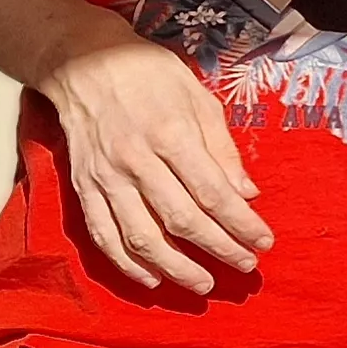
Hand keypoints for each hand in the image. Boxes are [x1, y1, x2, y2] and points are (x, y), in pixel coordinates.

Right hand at [37, 31, 271, 293]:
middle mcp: (136, 161)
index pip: (213, 193)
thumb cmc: (149, 74)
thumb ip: (222, 148)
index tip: (263, 241)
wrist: (83, 63)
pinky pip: (104, 235)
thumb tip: (246, 194)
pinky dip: (127, 263)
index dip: (241, 223)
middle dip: (218, 249)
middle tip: (244, 267)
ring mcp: (106, 178)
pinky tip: (152, 278)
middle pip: (182, 220)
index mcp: (171, 135)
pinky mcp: (83, 188)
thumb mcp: (198, 97)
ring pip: (141, 237)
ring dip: (175, 268)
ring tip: (202, 284)